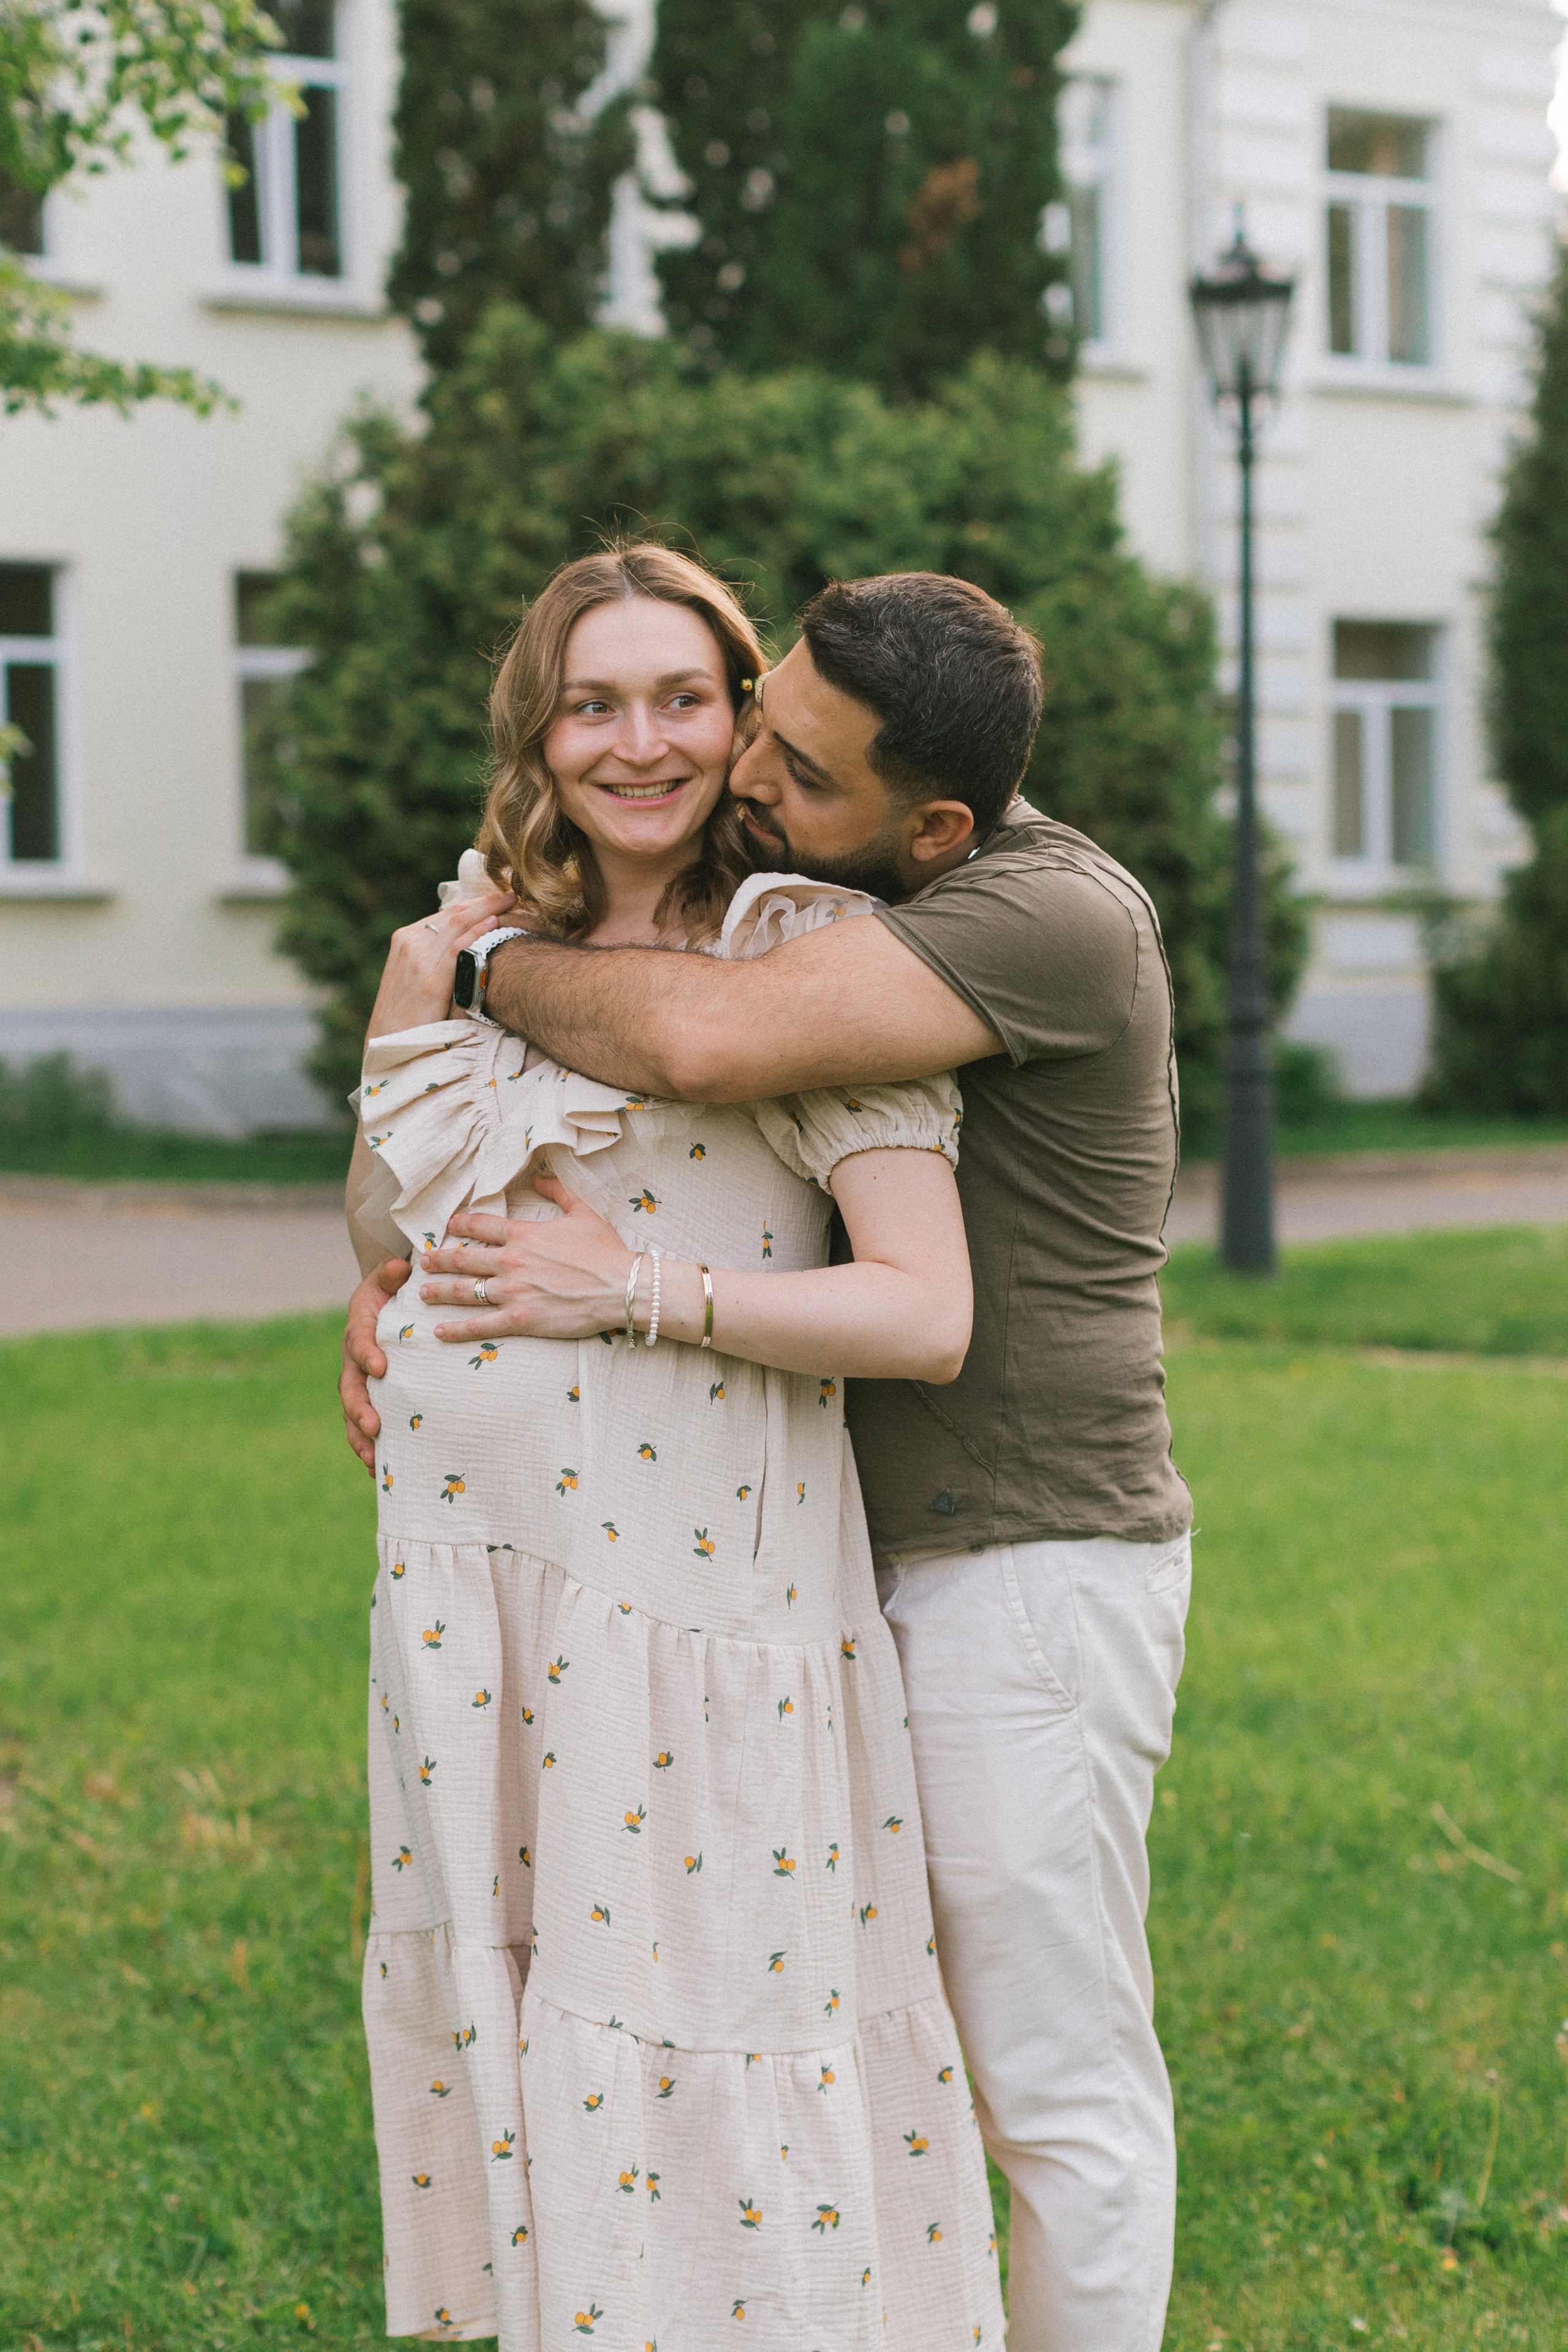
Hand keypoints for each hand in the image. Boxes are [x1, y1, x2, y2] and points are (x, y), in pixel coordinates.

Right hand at [341, 1255, 409, 1469]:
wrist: (385, 1307)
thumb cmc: (392, 1291)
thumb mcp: (390, 1278)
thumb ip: (393, 1274)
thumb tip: (402, 1265)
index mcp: (359, 1330)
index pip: (359, 1342)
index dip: (367, 1354)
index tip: (380, 1367)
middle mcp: (354, 1361)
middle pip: (350, 1388)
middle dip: (359, 1408)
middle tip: (374, 1426)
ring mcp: (359, 1383)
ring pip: (352, 1414)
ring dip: (360, 1437)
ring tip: (372, 1460)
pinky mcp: (369, 1399)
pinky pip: (363, 1427)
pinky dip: (368, 1448)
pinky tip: (379, 1473)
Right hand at [366, 886, 519, 1038]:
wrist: (386, 1048)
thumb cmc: (408, 1018)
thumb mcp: (417, 979)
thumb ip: (437, 959)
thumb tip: (470, 948)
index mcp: (406, 939)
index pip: (448, 913)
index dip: (476, 902)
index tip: (499, 897)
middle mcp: (409, 942)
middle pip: (455, 912)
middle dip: (486, 900)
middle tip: (512, 892)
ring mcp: (417, 959)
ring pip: (458, 923)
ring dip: (488, 908)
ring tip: (512, 901)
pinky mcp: (429, 981)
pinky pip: (458, 949)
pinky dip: (477, 933)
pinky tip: (496, 924)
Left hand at [419, 1177, 633, 1342]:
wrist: (621, 1287)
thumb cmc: (605, 1251)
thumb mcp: (584, 1212)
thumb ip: (558, 1192)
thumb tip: (540, 1177)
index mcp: (523, 1234)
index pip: (479, 1226)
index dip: (459, 1225)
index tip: (447, 1227)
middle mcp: (510, 1261)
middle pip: (462, 1259)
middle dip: (438, 1259)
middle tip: (423, 1261)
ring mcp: (511, 1292)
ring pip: (463, 1291)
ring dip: (438, 1291)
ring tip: (422, 1292)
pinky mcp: (518, 1319)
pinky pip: (479, 1325)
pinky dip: (455, 1329)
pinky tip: (438, 1331)